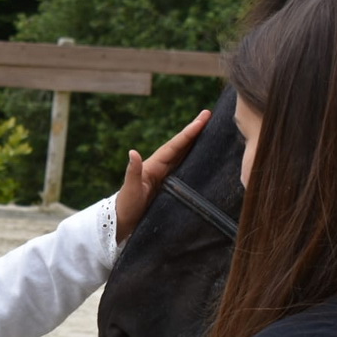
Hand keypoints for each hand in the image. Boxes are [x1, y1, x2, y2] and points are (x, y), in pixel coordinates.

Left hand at [115, 109, 210, 242]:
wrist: (123, 222)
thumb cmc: (126, 206)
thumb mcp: (130, 189)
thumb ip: (133, 172)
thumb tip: (132, 152)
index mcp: (154, 165)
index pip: (175, 145)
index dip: (189, 132)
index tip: (204, 117)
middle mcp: (161, 167)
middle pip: (181, 146)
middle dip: (195, 131)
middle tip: (209, 114)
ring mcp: (166, 176)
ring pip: (185, 156)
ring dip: (197, 143)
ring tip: (213, 130)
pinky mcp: (170, 186)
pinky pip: (186, 170)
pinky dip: (196, 161)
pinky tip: (207, 157)